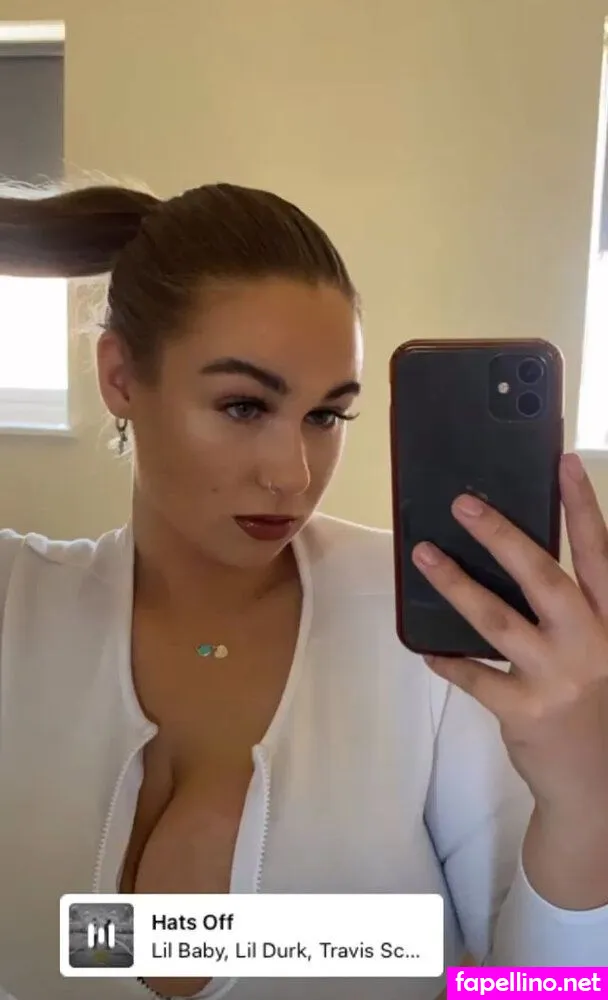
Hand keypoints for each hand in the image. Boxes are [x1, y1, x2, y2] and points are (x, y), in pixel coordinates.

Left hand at [412, 453, 607, 819]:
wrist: (597, 786)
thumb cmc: (597, 705)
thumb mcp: (600, 649)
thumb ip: (575, 610)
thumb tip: (517, 558)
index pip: (599, 554)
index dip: (583, 507)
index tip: (563, 463)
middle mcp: (591, 642)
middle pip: (542, 577)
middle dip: (502, 536)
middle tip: (463, 503)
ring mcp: (557, 677)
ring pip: (498, 619)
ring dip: (457, 585)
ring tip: (424, 554)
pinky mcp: (526, 710)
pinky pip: (476, 677)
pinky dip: (449, 661)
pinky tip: (426, 649)